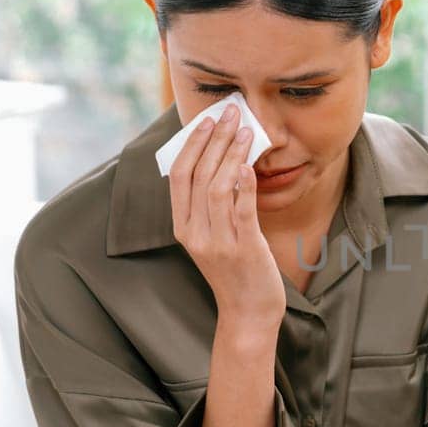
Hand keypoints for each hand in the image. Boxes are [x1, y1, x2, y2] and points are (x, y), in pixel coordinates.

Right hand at [169, 103, 285, 326]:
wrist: (248, 313)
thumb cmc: (235, 271)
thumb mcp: (213, 237)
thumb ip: (211, 206)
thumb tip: (222, 161)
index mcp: (183, 227)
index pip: (179, 176)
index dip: (191, 144)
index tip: (207, 119)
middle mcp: (195, 233)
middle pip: (199, 175)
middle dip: (215, 139)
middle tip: (231, 113)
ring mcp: (218, 242)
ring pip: (218, 188)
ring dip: (232, 154)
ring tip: (246, 131)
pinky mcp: (243, 249)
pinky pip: (241, 211)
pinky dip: (244, 185)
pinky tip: (249, 165)